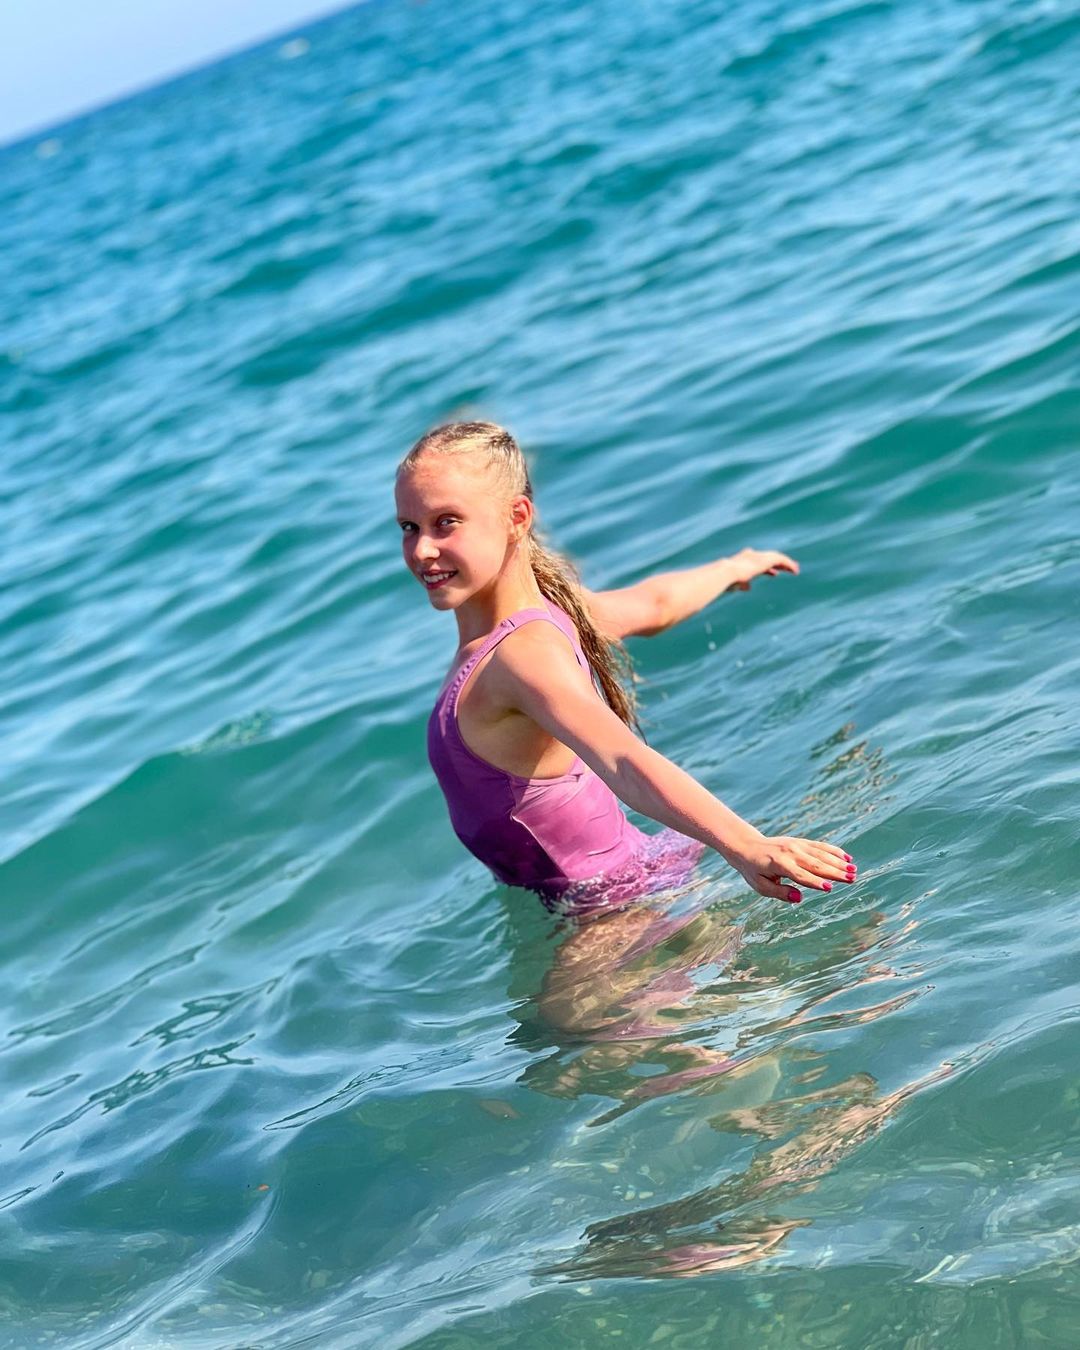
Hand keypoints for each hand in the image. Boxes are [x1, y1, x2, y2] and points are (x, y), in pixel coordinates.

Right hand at [725, 548, 798, 591]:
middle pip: (770, 558)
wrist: (727, 572)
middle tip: (787, 569)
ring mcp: (760, 556)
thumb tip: (747, 588)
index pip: (759, 562)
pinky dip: (789, 565)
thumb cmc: (726, 580)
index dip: (767, 569)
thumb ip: (742, 584)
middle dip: (779, 564)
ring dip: (787, 564)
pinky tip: (795, 571)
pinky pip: (782, 560)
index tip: (774, 573)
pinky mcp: (767, 559)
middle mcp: (753, 555)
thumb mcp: (735, 583)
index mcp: (744, 559)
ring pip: (778, 558)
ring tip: (795, 570)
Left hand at [726, 835, 855, 903]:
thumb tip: (800, 898)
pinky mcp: (800, 842)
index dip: (814, 882)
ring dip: (838, 862)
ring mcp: (796, 845)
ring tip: (853, 870)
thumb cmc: (753, 870)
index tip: (829, 889)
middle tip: (851, 879)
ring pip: (820, 854)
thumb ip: (780, 893)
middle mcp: (789, 852)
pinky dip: (833, 851)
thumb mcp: (760, 886)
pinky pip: (819, 846)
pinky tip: (847, 858)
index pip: (800, 875)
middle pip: (815, 864)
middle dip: (834, 872)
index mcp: (779, 864)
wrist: (748, 846)